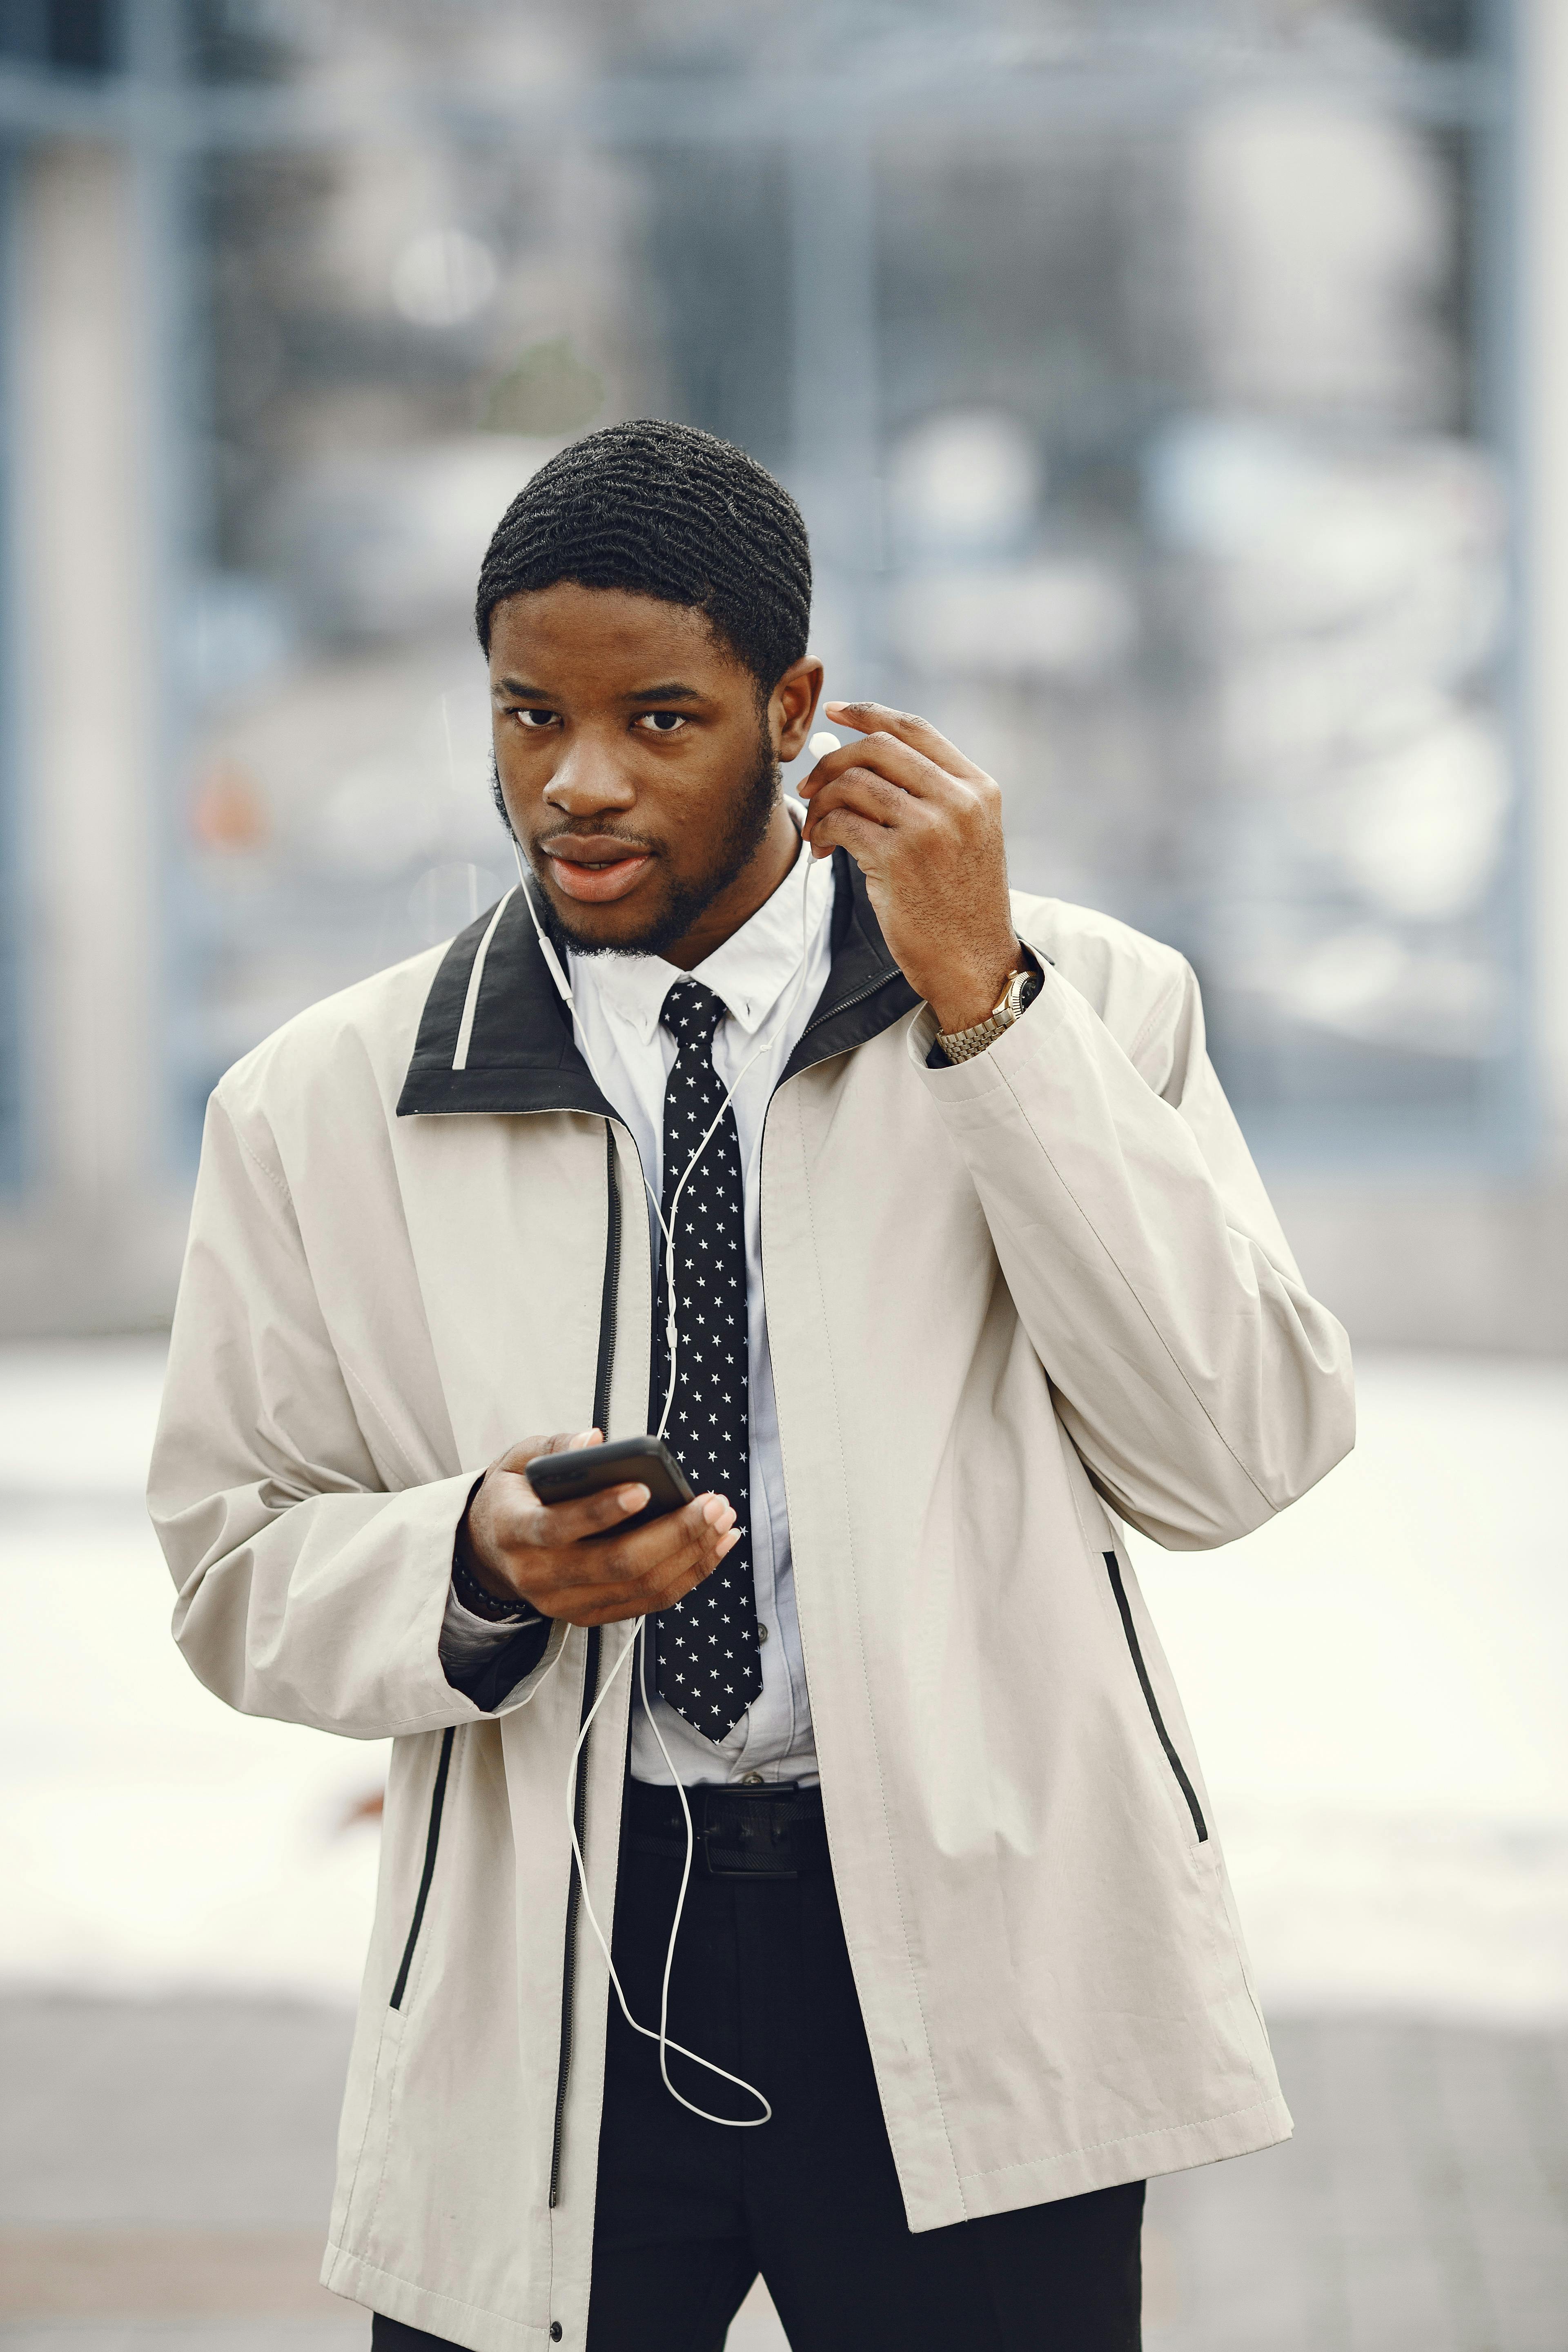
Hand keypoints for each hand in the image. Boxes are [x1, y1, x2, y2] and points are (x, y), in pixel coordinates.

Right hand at [458, 1429, 739, 1628]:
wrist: (492, 1549)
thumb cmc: (517, 1496)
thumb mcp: (519, 1459)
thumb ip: (556, 1448)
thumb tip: (595, 1441)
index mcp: (515, 1532)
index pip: (557, 1527)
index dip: (601, 1511)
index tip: (643, 1488)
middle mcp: (539, 1577)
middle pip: (616, 1564)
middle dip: (673, 1534)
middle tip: (711, 1504)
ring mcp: (566, 1603)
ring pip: (641, 1587)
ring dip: (691, 1555)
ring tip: (723, 1522)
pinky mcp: (591, 1615)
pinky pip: (649, 1602)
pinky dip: (688, 1574)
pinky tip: (714, 1546)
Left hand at [799, 700, 1021, 1033]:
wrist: (975, 964)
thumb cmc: (960, 905)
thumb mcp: (965, 838)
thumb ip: (929, 795)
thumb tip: (859, 756)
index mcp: (978, 788)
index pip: (915, 730)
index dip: (869, 713)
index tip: (835, 712)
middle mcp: (958, 800)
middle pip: (878, 747)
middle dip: (833, 761)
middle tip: (809, 787)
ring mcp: (929, 828)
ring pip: (853, 783)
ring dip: (821, 804)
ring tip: (818, 832)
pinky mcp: (898, 858)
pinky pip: (841, 823)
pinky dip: (821, 833)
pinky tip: (823, 853)